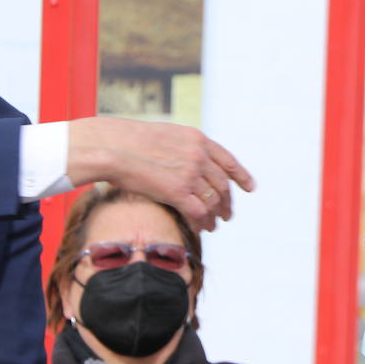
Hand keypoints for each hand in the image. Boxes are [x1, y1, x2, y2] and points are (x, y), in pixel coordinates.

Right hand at [67, 118, 254, 231]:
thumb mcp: (167, 134)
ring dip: (217, 215)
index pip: (228, 161)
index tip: (250, 188)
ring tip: (216, 224)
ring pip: (213, 200)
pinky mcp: (178, 192)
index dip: (241, 176)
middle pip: (222, 184)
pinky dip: (204, 222)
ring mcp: (190, 174)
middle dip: (227, 202)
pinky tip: (204, 229)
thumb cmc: (130, 141)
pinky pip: (199, 212)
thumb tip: (191, 161)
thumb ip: (184, 147)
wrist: (114, 147)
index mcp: (198, 139)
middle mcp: (199, 156)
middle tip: (228, 214)